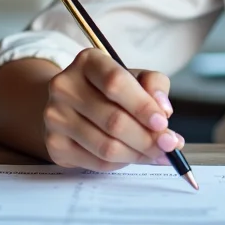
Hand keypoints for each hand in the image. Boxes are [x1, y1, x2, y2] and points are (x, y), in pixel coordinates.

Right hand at [42, 47, 184, 170]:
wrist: (70, 104)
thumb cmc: (109, 89)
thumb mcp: (135, 77)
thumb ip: (154, 85)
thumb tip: (164, 111)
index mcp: (88, 62)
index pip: (115, 83)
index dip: (142, 106)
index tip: (163, 123)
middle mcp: (65, 86)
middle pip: (113, 120)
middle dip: (148, 138)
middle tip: (169, 146)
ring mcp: (55, 117)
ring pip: (106, 146)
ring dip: (138, 154)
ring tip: (158, 154)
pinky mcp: (54, 144)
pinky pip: (97, 161)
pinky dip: (122, 163)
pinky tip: (135, 157)